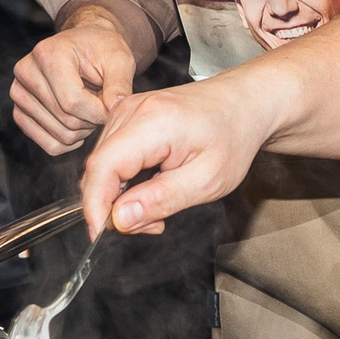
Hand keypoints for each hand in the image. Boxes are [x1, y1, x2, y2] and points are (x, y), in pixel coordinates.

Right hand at [11, 8, 137, 154]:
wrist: (84, 46)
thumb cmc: (102, 50)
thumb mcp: (119, 59)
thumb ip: (119, 84)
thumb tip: (114, 109)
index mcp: (48, 54)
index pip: (73, 101)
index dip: (99, 112)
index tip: (112, 106)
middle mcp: (26, 72)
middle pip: (66, 119)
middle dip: (92, 120)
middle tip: (103, 106)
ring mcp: (18, 93)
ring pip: (59, 135)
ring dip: (83, 130)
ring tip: (90, 108)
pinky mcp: (19, 112)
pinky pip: (49, 144)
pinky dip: (70, 141)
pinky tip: (80, 123)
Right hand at [78, 73, 272, 236]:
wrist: (244, 104)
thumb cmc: (233, 137)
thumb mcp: (207, 180)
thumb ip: (161, 199)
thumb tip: (119, 218)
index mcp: (151, 122)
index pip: (102, 167)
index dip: (94, 205)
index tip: (101, 235)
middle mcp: (132, 110)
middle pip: (99, 168)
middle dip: (114, 205)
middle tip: (152, 224)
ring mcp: (127, 110)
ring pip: (103, 164)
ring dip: (121, 194)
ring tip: (160, 202)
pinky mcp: (128, 116)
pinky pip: (112, 155)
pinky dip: (125, 179)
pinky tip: (152, 186)